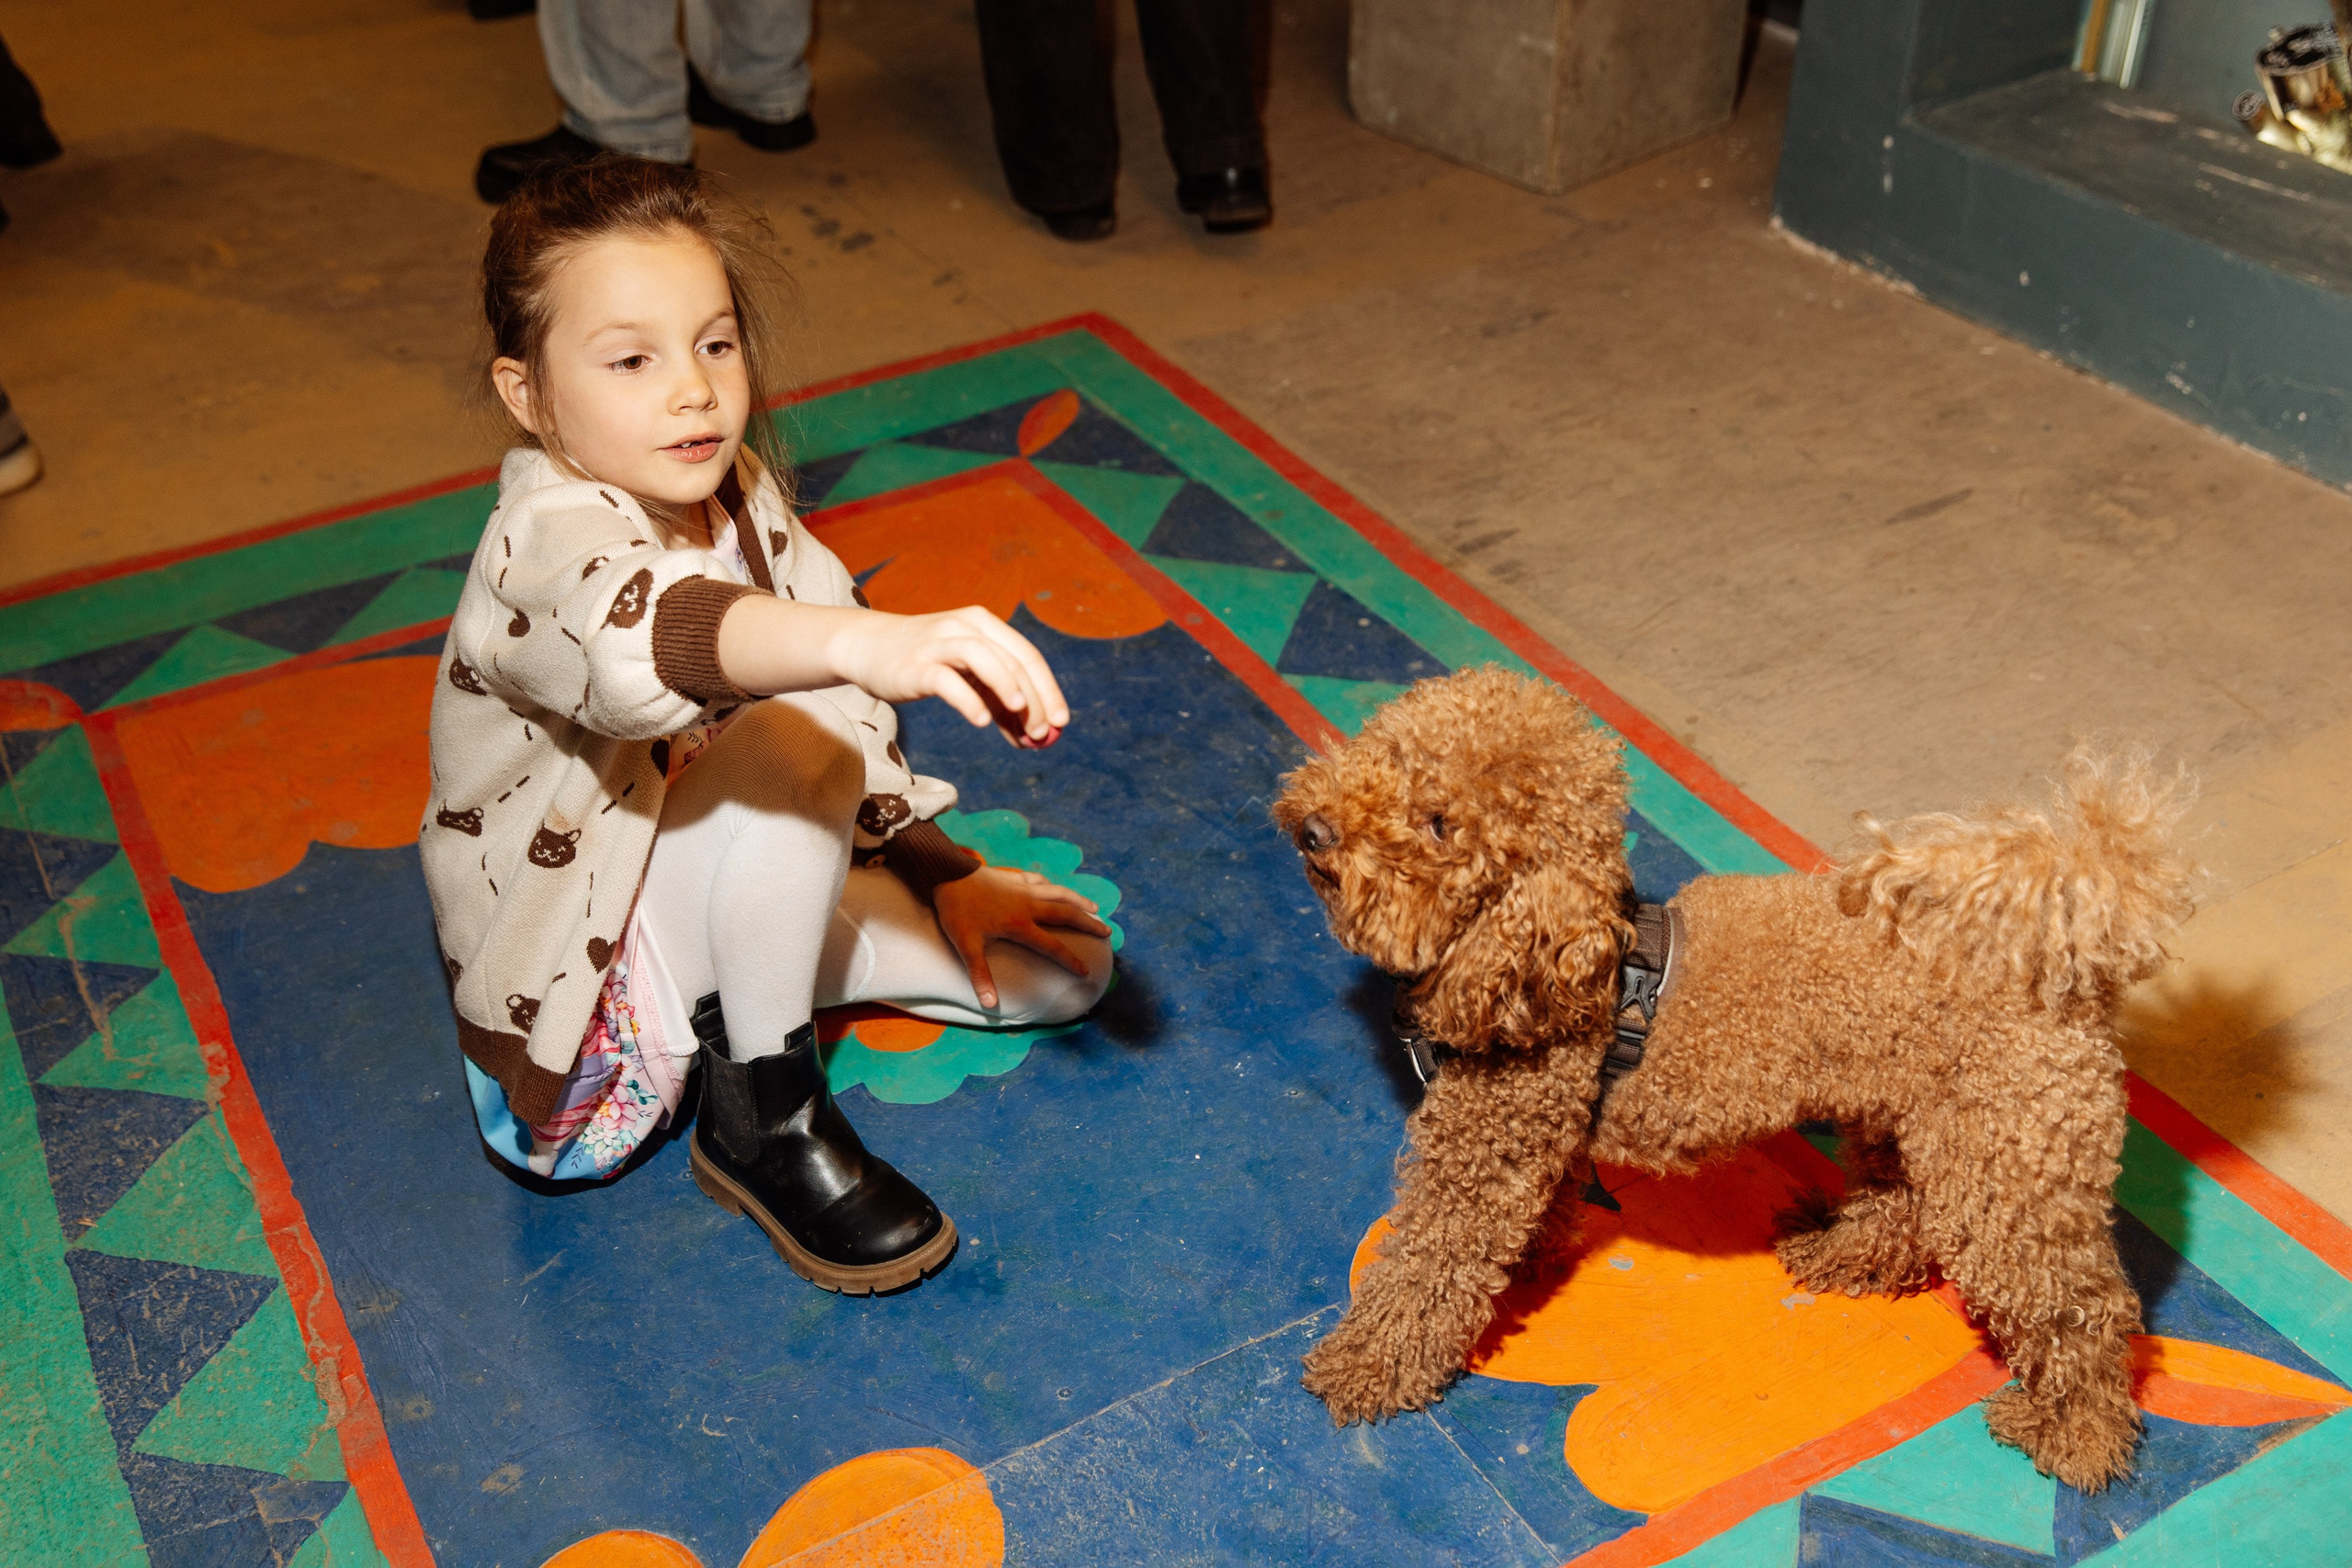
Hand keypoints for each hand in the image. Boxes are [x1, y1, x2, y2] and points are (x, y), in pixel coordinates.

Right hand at [716, 598, 1070, 745]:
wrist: (868, 648)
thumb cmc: (927, 664)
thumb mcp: (968, 678)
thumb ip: (1000, 702)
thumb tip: (1034, 737)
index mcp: (984, 625)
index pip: (1027, 655)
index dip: (1049, 689)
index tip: (1062, 721)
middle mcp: (964, 627)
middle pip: (1011, 659)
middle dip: (1034, 698)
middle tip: (1043, 732)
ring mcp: (939, 643)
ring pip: (982, 657)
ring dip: (1007, 686)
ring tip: (1020, 713)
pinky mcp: (915, 665)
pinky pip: (946, 680)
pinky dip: (967, 699)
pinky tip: (981, 720)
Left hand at [932, 866, 1111, 1010]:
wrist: (947, 873)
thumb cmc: (956, 911)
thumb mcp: (966, 946)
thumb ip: (980, 974)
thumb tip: (990, 1004)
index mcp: (1020, 924)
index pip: (1052, 946)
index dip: (1070, 960)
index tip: (1085, 971)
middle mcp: (1028, 905)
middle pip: (1066, 914)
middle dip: (1088, 924)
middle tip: (1107, 932)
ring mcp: (1023, 889)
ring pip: (1059, 893)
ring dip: (1079, 901)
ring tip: (1095, 908)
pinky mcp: (1014, 878)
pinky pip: (1041, 882)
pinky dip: (1053, 886)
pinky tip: (1056, 888)